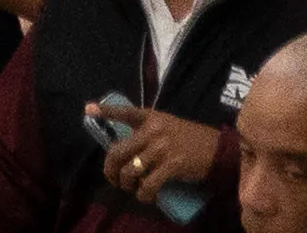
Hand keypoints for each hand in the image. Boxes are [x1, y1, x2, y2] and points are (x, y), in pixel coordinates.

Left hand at [106, 113, 228, 210]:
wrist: (218, 149)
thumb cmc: (191, 138)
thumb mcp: (168, 126)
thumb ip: (148, 132)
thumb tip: (128, 151)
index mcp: (151, 117)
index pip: (125, 112)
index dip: (106, 112)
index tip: (88, 109)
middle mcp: (153, 130)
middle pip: (118, 151)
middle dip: (110, 169)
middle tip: (113, 179)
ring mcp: (161, 148)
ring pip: (130, 171)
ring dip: (126, 184)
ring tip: (132, 188)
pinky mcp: (171, 165)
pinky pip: (148, 184)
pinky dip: (143, 195)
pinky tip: (146, 196)